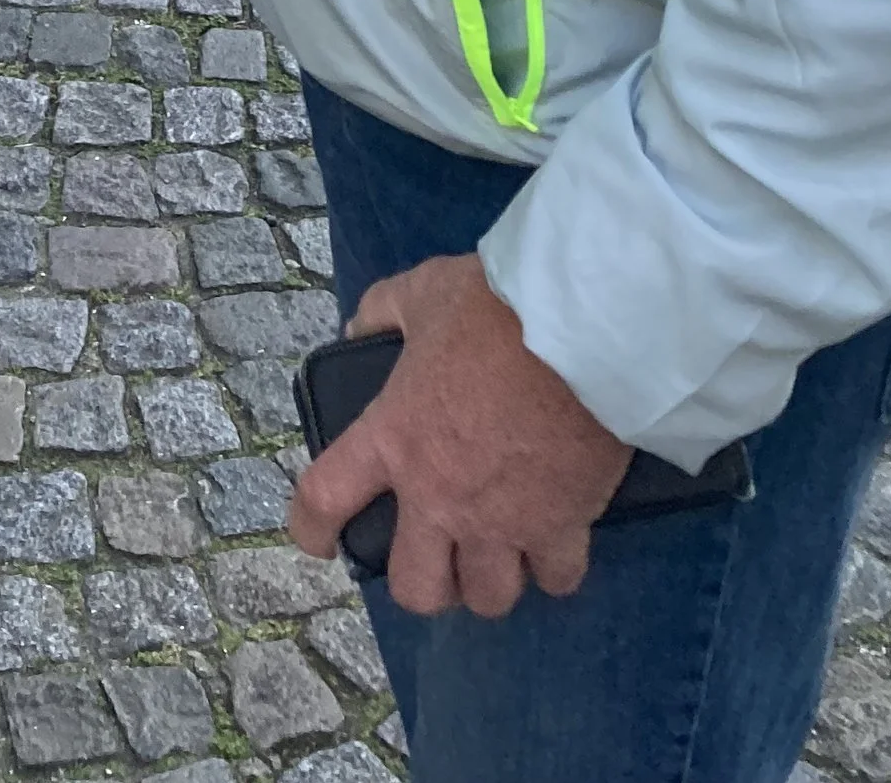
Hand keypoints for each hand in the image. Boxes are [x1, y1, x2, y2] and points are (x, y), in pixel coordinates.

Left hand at [288, 254, 627, 619]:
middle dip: (425, 582)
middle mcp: (439, 497)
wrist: (579, 331)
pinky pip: (556, 579)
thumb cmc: (492, 311)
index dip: (311, 528)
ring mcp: (502, 523)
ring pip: (488, 598)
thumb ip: (382, 312)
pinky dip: (554, 567)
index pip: (325, 499)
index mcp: (393, 439)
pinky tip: (554, 543)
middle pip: (416, 588)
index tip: (317, 540)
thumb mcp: (421, 292)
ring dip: (490, 580)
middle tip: (439, 554)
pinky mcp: (562, 528)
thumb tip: (359, 331)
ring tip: (498, 554)